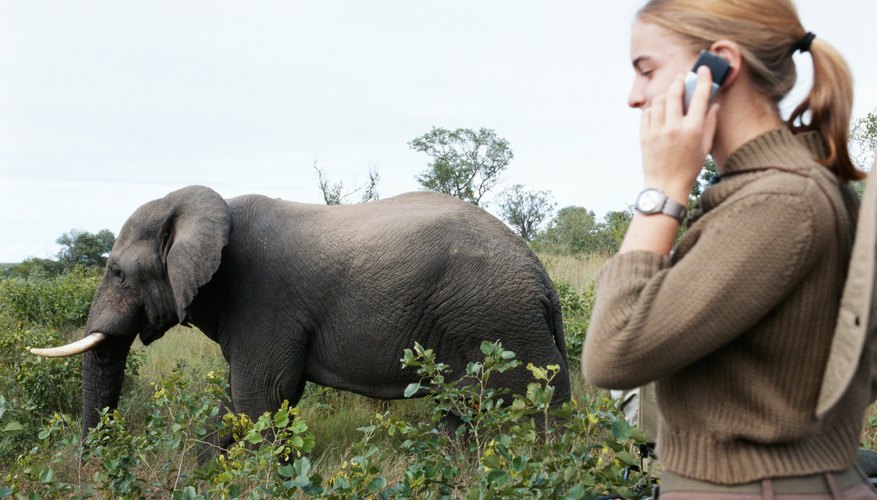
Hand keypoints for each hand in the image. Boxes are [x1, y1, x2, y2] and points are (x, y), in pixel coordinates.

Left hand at [640, 65, 719, 203]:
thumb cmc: (689, 168)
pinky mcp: (644, 136)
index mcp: (693, 129)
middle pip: (675, 93)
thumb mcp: (705, 147)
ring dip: (666, 95)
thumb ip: (710, 123)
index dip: (703, 80)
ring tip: (670, 97)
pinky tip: (659, 112)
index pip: (699, 97)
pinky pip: (647, 113)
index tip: (703, 69)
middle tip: (682, 78)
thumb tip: (714, 104)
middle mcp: (674, 127)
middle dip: (680, 81)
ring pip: (659, 100)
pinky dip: (654, 109)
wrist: (665, 186)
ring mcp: (657, 131)